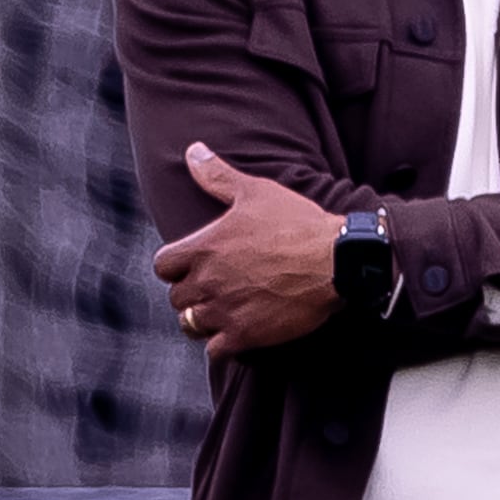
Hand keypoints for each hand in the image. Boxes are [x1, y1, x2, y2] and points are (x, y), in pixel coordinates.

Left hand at [152, 142, 342, 359]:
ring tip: (222, 311)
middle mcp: (207, 281)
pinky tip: (239, 330)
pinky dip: (223, 343)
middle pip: (176, 298)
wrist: (337, 260)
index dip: (176, 267)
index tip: (194, 266)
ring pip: (191, 325)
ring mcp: (224, 310)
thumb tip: (192, 150)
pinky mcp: (245, 335)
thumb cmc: (297, 223)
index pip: (163, 266)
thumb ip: (217, 176)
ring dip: (203, 319)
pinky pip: (215, 349)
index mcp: (204, 247)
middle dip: (191, 294)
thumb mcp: (256, 192)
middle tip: (214, 288)